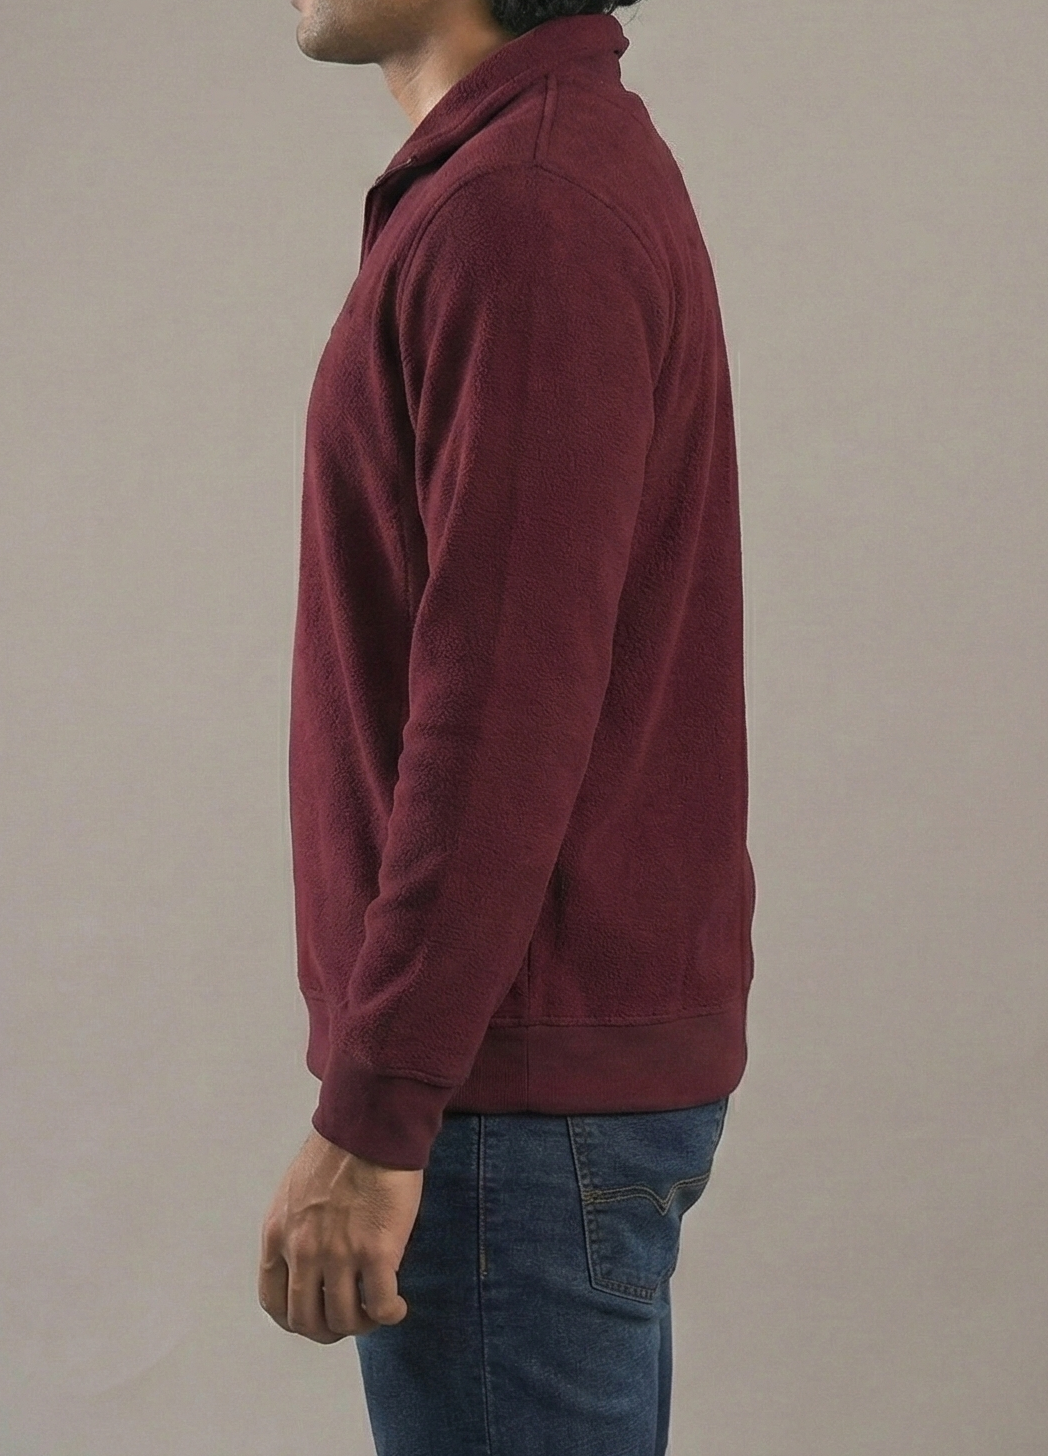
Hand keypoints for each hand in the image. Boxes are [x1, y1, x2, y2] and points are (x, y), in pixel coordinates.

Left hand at [258, 1128, 423, 1342]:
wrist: (371, 1125)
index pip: (274, 1303)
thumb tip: (306, 1263)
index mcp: (278, 1235)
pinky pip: (381, 1305)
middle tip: (351, 1318)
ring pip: (345, 1319)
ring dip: (362, 1323)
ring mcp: (339, 1253)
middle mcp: (303, 1250)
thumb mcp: (294, 1194)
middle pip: (307, 1321)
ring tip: (377, 1310)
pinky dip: (390, 1314)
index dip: (297, 1320)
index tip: (317, 1316)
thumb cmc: (338, 1152)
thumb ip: (294, 1231)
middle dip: (330, 1329)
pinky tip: (398, 1306)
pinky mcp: (377, 1251)